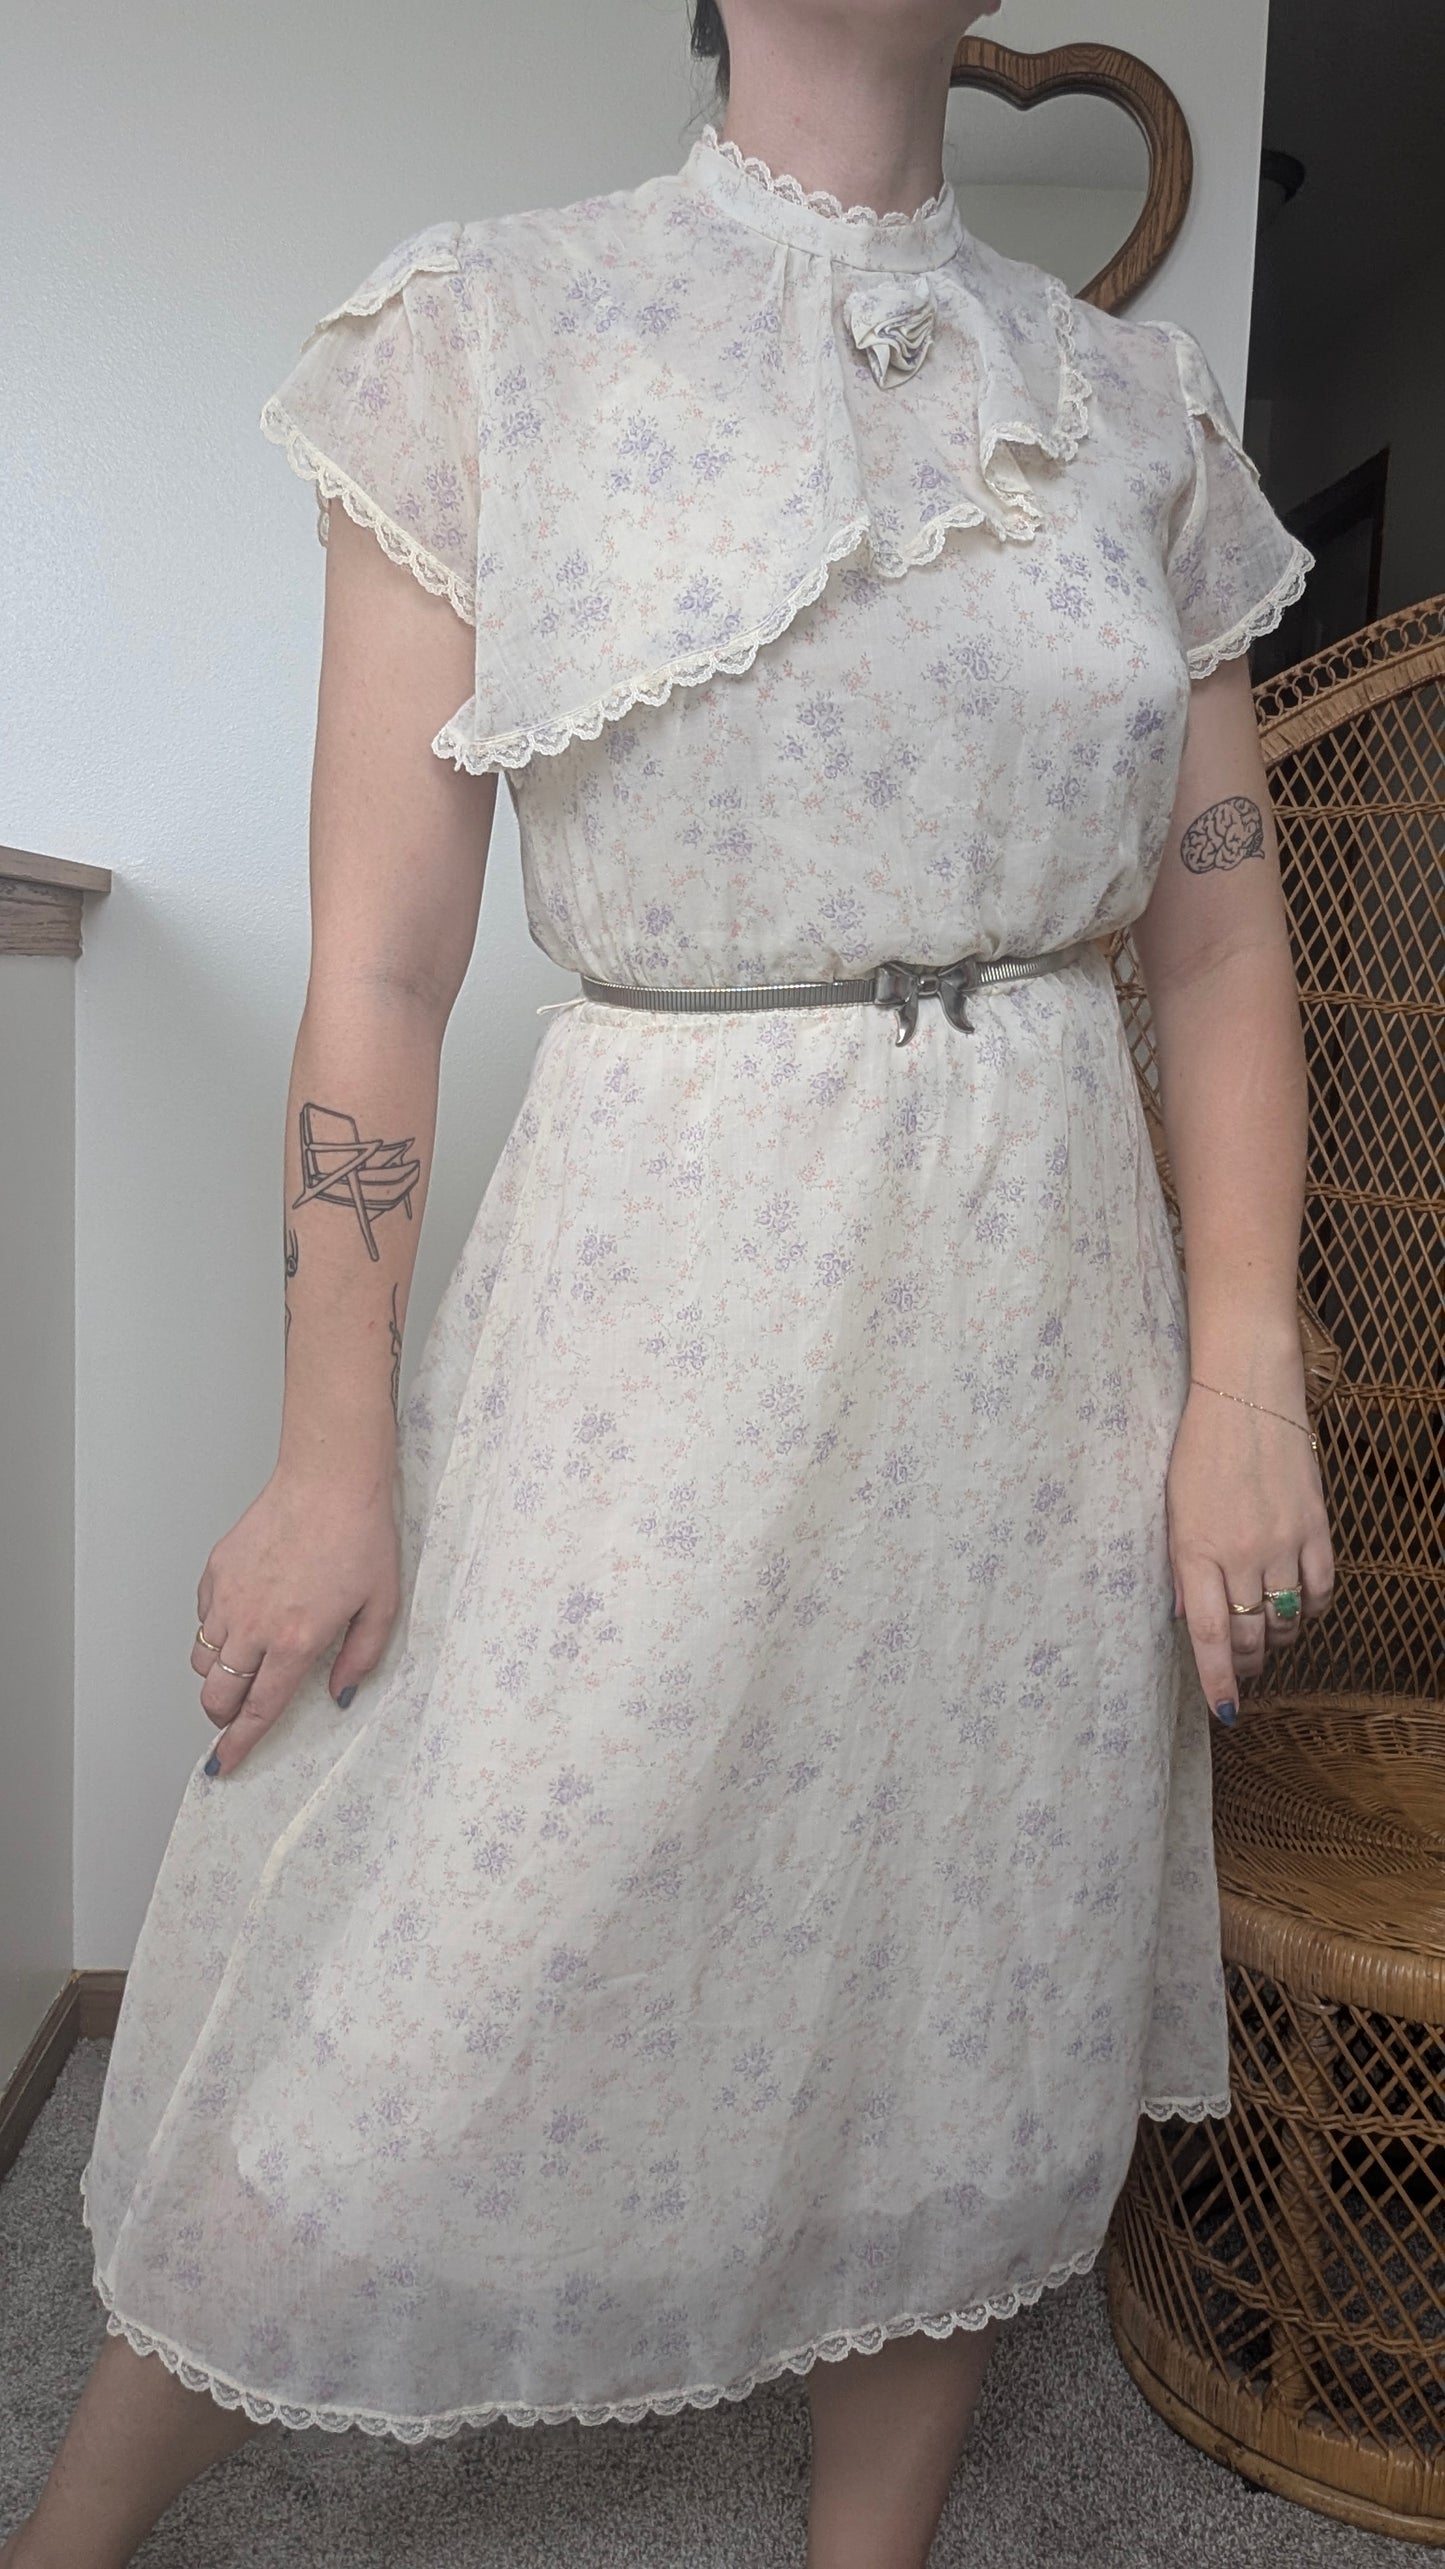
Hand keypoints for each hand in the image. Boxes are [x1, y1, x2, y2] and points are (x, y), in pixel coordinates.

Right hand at [190, 1464, 399, 1773]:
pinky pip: (203, 1619)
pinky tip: (245, 1617)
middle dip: (222, 1715)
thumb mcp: (381, 1606)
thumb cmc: (360, 1535)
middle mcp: (253, 1625)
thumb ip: (361, 1658)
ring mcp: (228, 1596)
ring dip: (219, 1674)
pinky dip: (216, 1631)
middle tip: (239, 1713)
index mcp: (295, 1641)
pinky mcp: (216, 1570)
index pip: (257, 1709)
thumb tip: (340, 1693)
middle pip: (215, 1694)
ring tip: (248, 1662)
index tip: (225, 1762)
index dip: (239, 1743)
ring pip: (202, 1660)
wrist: (329, 1480)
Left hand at [1166, 1376, 1333, 1722]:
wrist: (1246, 1394)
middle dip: (1245, 1663)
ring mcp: (1283, 1541)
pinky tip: (1299, 1607)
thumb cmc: (1197, 1448)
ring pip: (1287, 1618)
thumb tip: (1184, 1616)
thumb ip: (1180, 1566)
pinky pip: (1321, 1589)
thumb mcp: (1172, 1507)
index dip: (1218, 1681)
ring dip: (1277, 1637)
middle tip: (1241, 1668)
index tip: (1225, 1711)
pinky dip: (1311, 1609)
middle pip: (1250, 1635)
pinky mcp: (1316, 1526)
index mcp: (1195, 1549)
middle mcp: (1242, 1552)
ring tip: (1266, 1635)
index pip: (1207, 1635)